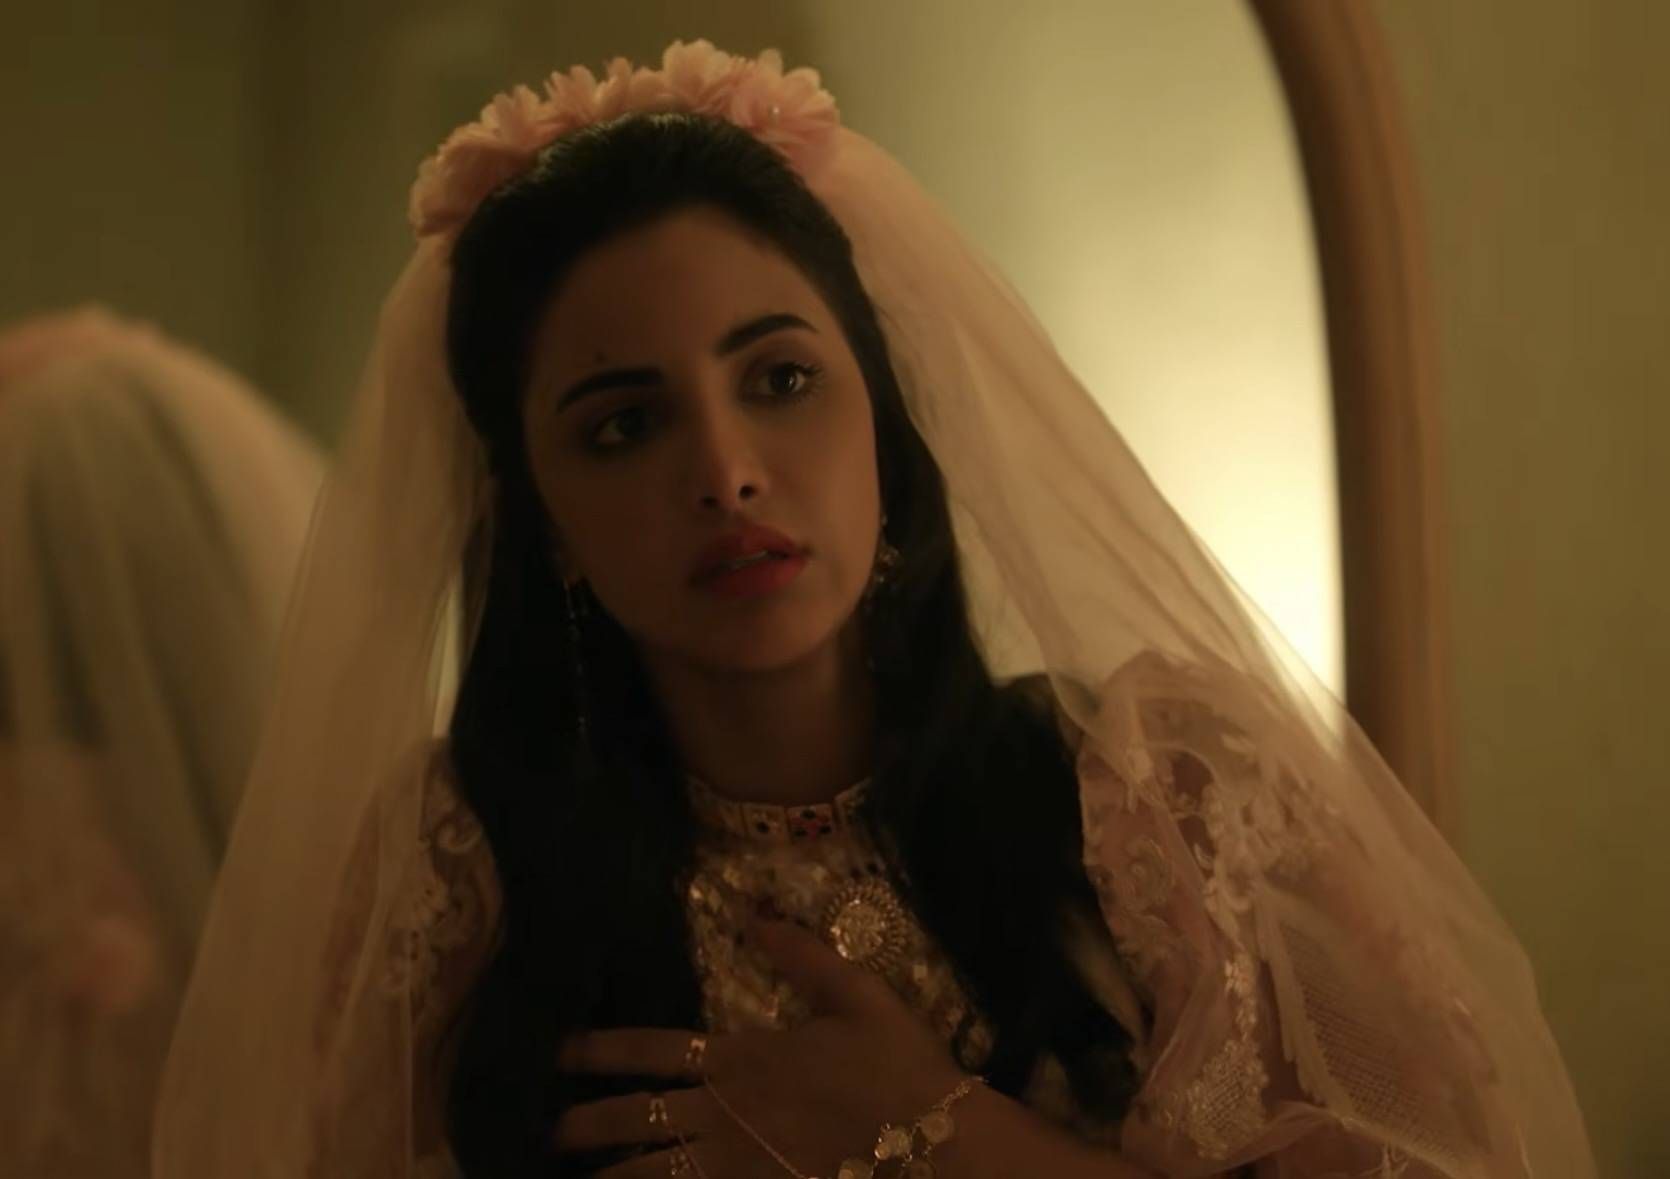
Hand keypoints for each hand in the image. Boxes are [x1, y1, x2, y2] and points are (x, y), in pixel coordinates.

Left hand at [553, 919, 968, 1177]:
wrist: (936, 1147)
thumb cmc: (898, 1067)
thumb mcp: (857, 994)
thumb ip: (802, 954)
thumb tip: (753, 913)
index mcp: (743, 1059)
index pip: (654, 1050)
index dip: (602, 1050)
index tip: (562, 1052)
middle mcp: (724, 1115)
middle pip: (636, 1120)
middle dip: (587, 1126)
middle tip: (554, 1133)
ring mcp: (734, 1168)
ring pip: (650, 1176)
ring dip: (610, 1177)